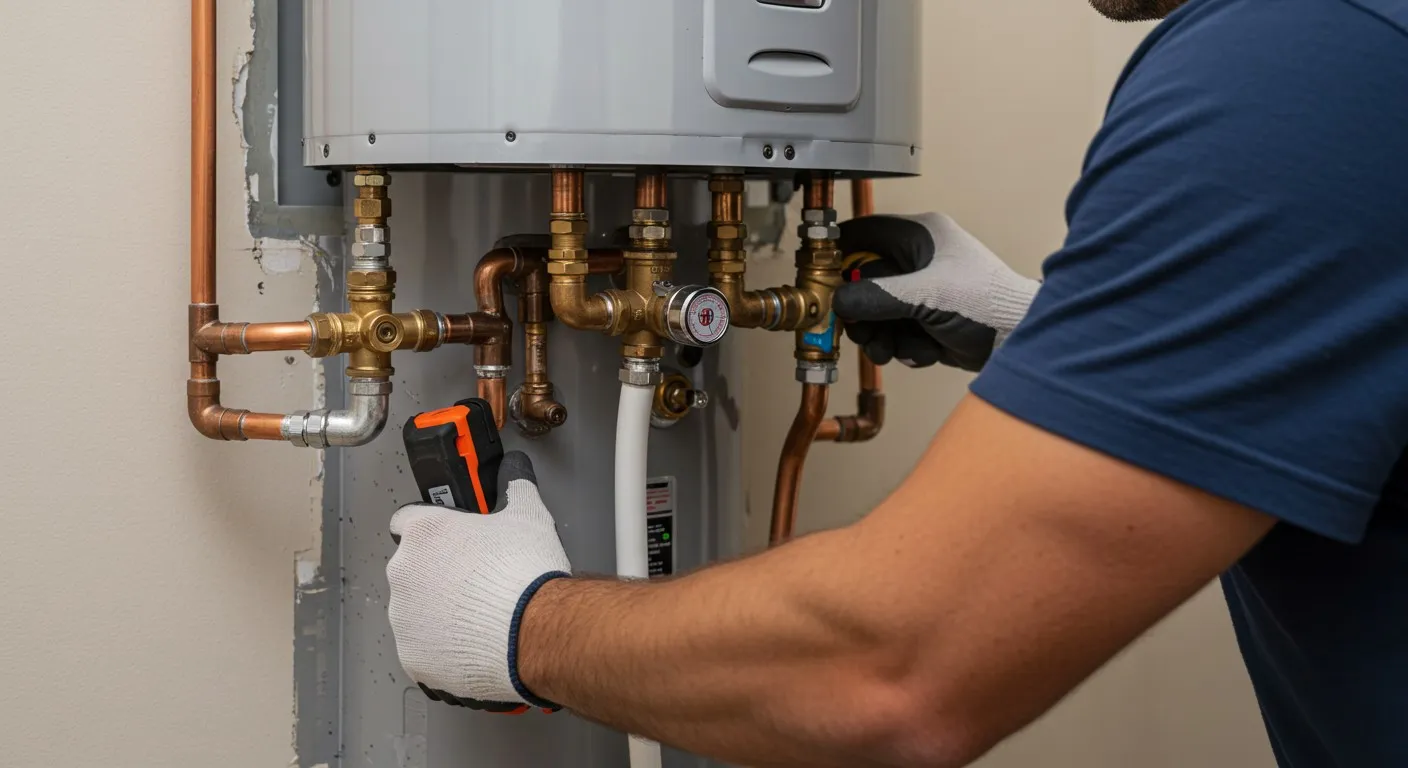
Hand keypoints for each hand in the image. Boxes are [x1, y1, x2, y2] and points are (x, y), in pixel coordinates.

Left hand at [387, 451, 570, 710]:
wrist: (533, 633)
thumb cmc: (526, 576)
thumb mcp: (528, 517)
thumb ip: (515, 490)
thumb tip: (516, 474)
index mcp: (425, 532)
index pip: (405, 520)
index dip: (430, 530)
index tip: (445, 540)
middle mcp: (404, 572)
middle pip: (412, 570)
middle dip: (437, 575)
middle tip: (474, 583)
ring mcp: (404, 617)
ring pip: (414, 612)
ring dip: (437, 613)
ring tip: (477, 616)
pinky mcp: (412, 655)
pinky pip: (422, 649)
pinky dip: (442, 649)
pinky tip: (473, 643)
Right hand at [833, 213, 1039, 371]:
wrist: (1022, 341)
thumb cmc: (989, 304)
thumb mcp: (927, 296)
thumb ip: (878, 297)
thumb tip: (840, 301)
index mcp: (921, 236)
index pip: (864, 234)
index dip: (839, 255)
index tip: (822, 279)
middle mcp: (919, 260)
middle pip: (864, 281)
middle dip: (861, 312)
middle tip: (861, 331)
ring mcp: (923, 291)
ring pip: (878, 312)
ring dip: (880, 336)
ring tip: (891, 349)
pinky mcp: (927, 320)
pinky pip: (896, 331)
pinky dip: (903, 346)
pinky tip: (924, 351)